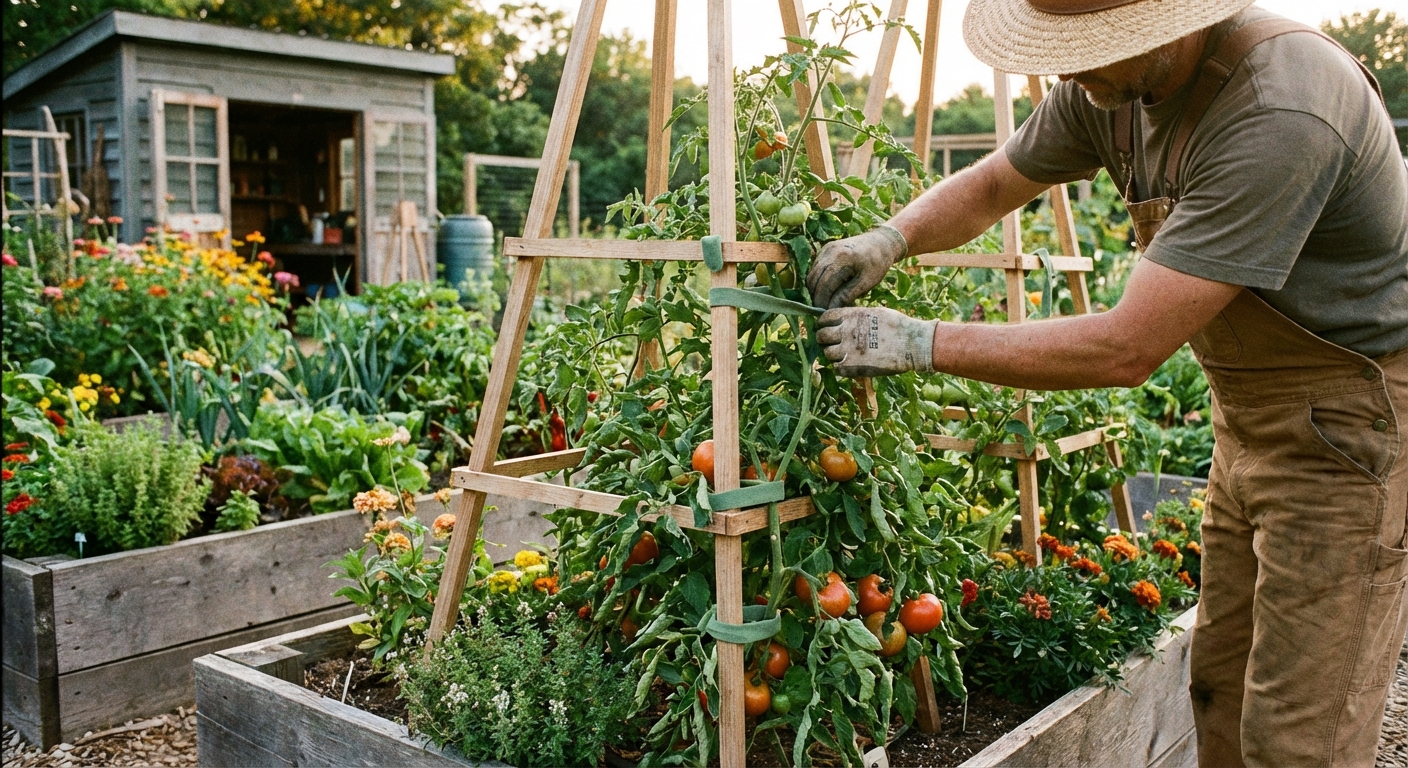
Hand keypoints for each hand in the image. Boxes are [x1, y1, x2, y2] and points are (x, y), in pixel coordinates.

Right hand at [806, 225, 907, 308]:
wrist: (880, 242)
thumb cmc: (877, 263)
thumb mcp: (867, 281)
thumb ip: (847, 295)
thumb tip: (830, 309)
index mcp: (842, 258)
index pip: (824, 285)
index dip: (822, 301)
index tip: (826, 314)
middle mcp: (829, 252)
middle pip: (813, 280)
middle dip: (817, 297)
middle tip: (825, 311)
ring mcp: (825, 250)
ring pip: (811, 276)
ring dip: (816, 290)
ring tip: (827, 302)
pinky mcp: (824, 251)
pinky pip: (815, 270)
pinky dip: (819, 282)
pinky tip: (830, 290)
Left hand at [816, 306, 936, 377]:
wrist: (912, 344)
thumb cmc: (899, 326)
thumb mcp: (875, 313)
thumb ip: (857, 316)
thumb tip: (846, 320)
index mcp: (851, 316)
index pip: (825, 318)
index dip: (823, 323)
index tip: (825, 327)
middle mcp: (846, 331)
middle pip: (822, 336)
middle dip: (824, 339)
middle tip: (830, 343)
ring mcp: (848, 350)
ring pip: (827, 353)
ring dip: (833, 354)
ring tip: (843, 355)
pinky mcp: (853, 367)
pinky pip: (836, 368)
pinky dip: (840, 367)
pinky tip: (849, 365)